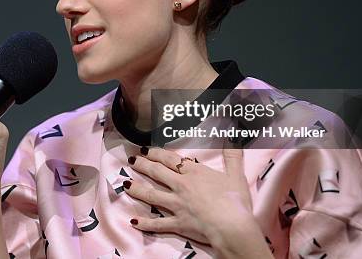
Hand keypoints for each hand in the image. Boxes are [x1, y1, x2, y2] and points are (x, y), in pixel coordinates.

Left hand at [124, 146, 257, 245]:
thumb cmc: (235, 201)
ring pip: (152, 195)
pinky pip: (157, 224)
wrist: (232, 226)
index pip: (170, 159)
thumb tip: (233, 136)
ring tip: (125, 184)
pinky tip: (133, 221)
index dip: (156, 153)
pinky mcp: (177, 223)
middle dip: (142, 165)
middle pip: (157, 173)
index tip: (145, 149)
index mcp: (194, 173)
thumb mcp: (236, 175)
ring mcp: (177, 205)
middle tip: (131, 160)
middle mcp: (181, 186)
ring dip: (137, 189)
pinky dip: (145, 223)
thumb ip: (232, 155)